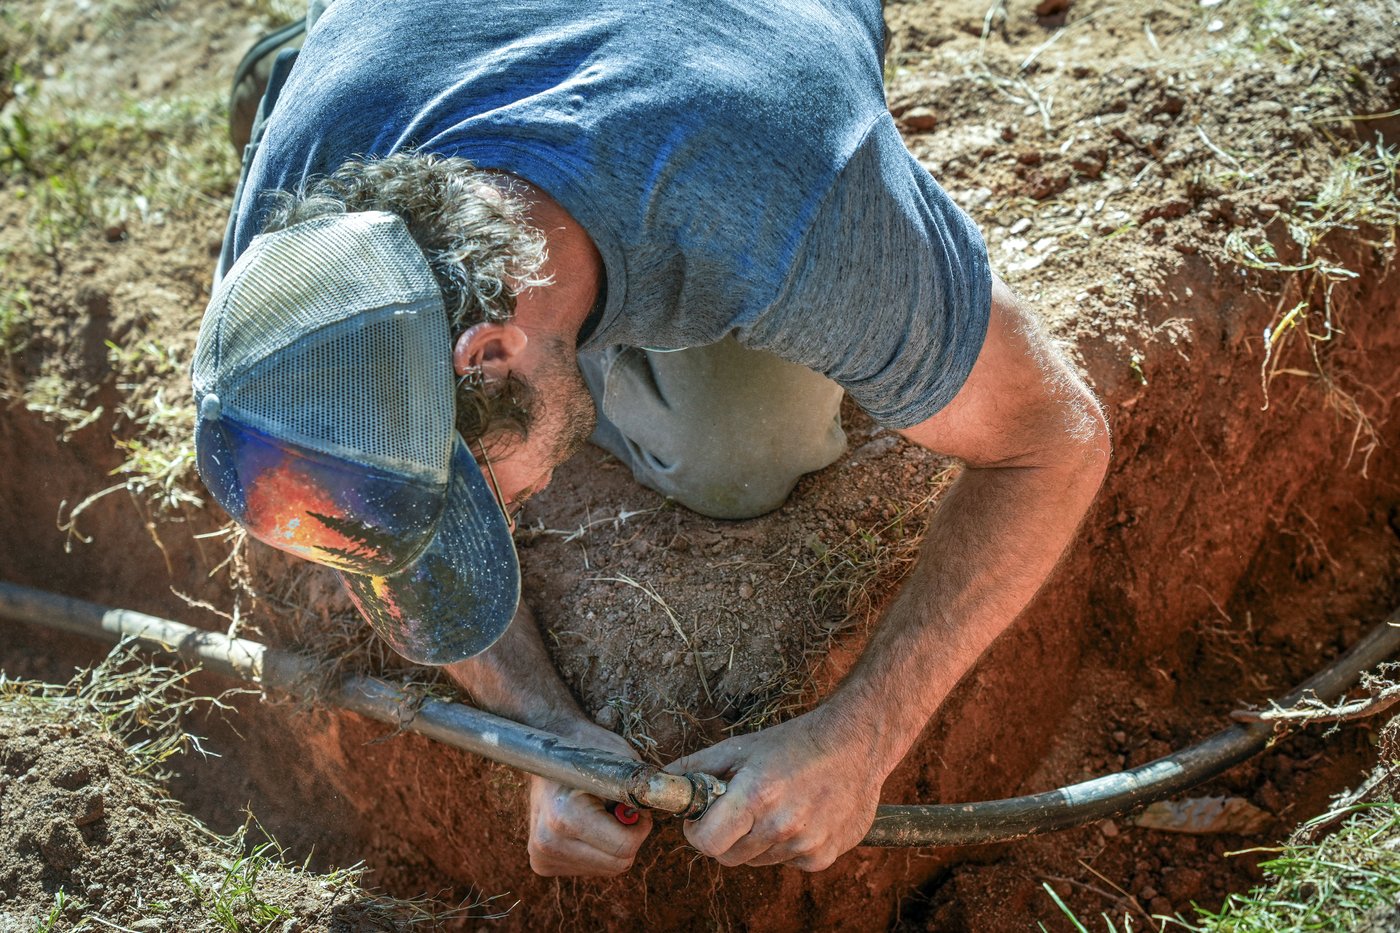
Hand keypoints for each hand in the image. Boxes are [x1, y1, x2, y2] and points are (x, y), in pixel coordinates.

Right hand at [526, 721, 653, 876]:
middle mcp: (548, 841)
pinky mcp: (542, 863)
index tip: (637, 807)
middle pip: (618, 864)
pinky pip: (590, 867)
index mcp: (564, 816)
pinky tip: (586, 825)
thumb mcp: (619, 758)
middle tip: (622, 810)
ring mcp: (542, 855)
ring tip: (598, 814)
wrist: (544, 753)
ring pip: (606, 868)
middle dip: (630, 838)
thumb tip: (666, 804)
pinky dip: (597, 849)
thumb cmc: (586, 749)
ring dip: (612, 844)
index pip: (624, 847)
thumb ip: (642, 785)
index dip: (641, 827)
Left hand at [664, 707, 882, 870]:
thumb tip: (665, 779)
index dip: (697, 832)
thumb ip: (699, 766)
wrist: (856, 744)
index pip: (707, 843)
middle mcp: (781, 825)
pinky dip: (787, 845)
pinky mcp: (824, 856)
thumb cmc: (795, 742)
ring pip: (758, 860)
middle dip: (724, 836)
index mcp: (756, 795)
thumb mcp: (742, 746)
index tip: (702, 818)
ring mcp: (805, 844)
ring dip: (757, 840)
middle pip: (728, 856)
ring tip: (775, 805)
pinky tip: (800, 815)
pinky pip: (787, 862)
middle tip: (737, 810)